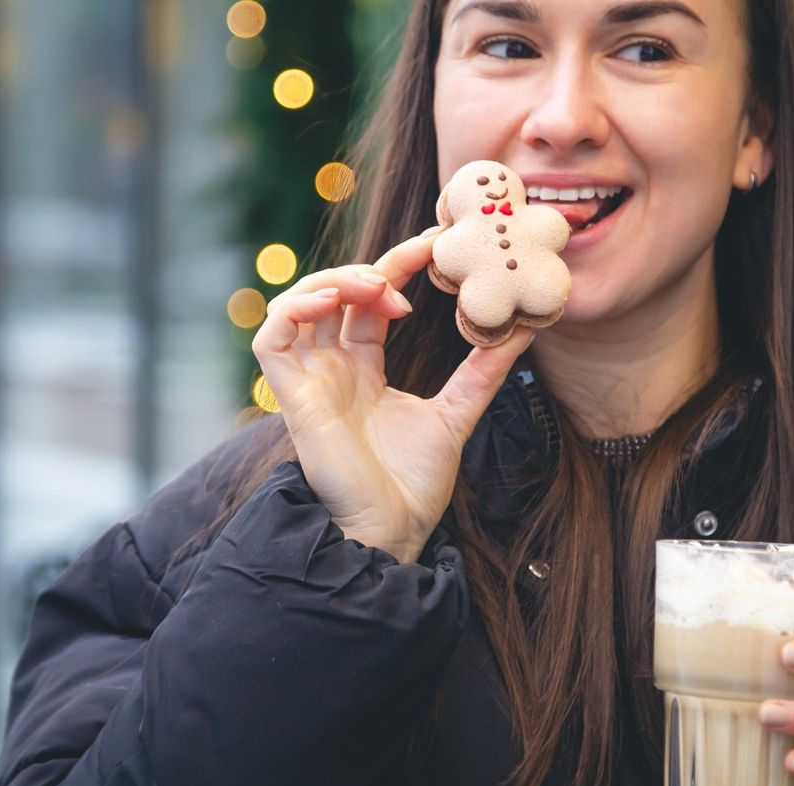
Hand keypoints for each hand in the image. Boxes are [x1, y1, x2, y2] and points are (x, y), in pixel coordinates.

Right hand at [251, 227, 535, 561]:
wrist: (393, 532)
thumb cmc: (415, 485)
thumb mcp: (457, 414)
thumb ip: (482, 372)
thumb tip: (522, 330)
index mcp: (363, 371)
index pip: (371, 301)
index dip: (397, 265)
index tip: (437, 245)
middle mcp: (332, 370)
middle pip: (337, 294)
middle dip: (374, 266)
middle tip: (421, 258)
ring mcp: (309, 382)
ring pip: (298, 304)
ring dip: (336, 280)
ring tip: (380, 285)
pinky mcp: (292, 398)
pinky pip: (271, 336)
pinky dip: (297, 307)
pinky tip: (339, 301)